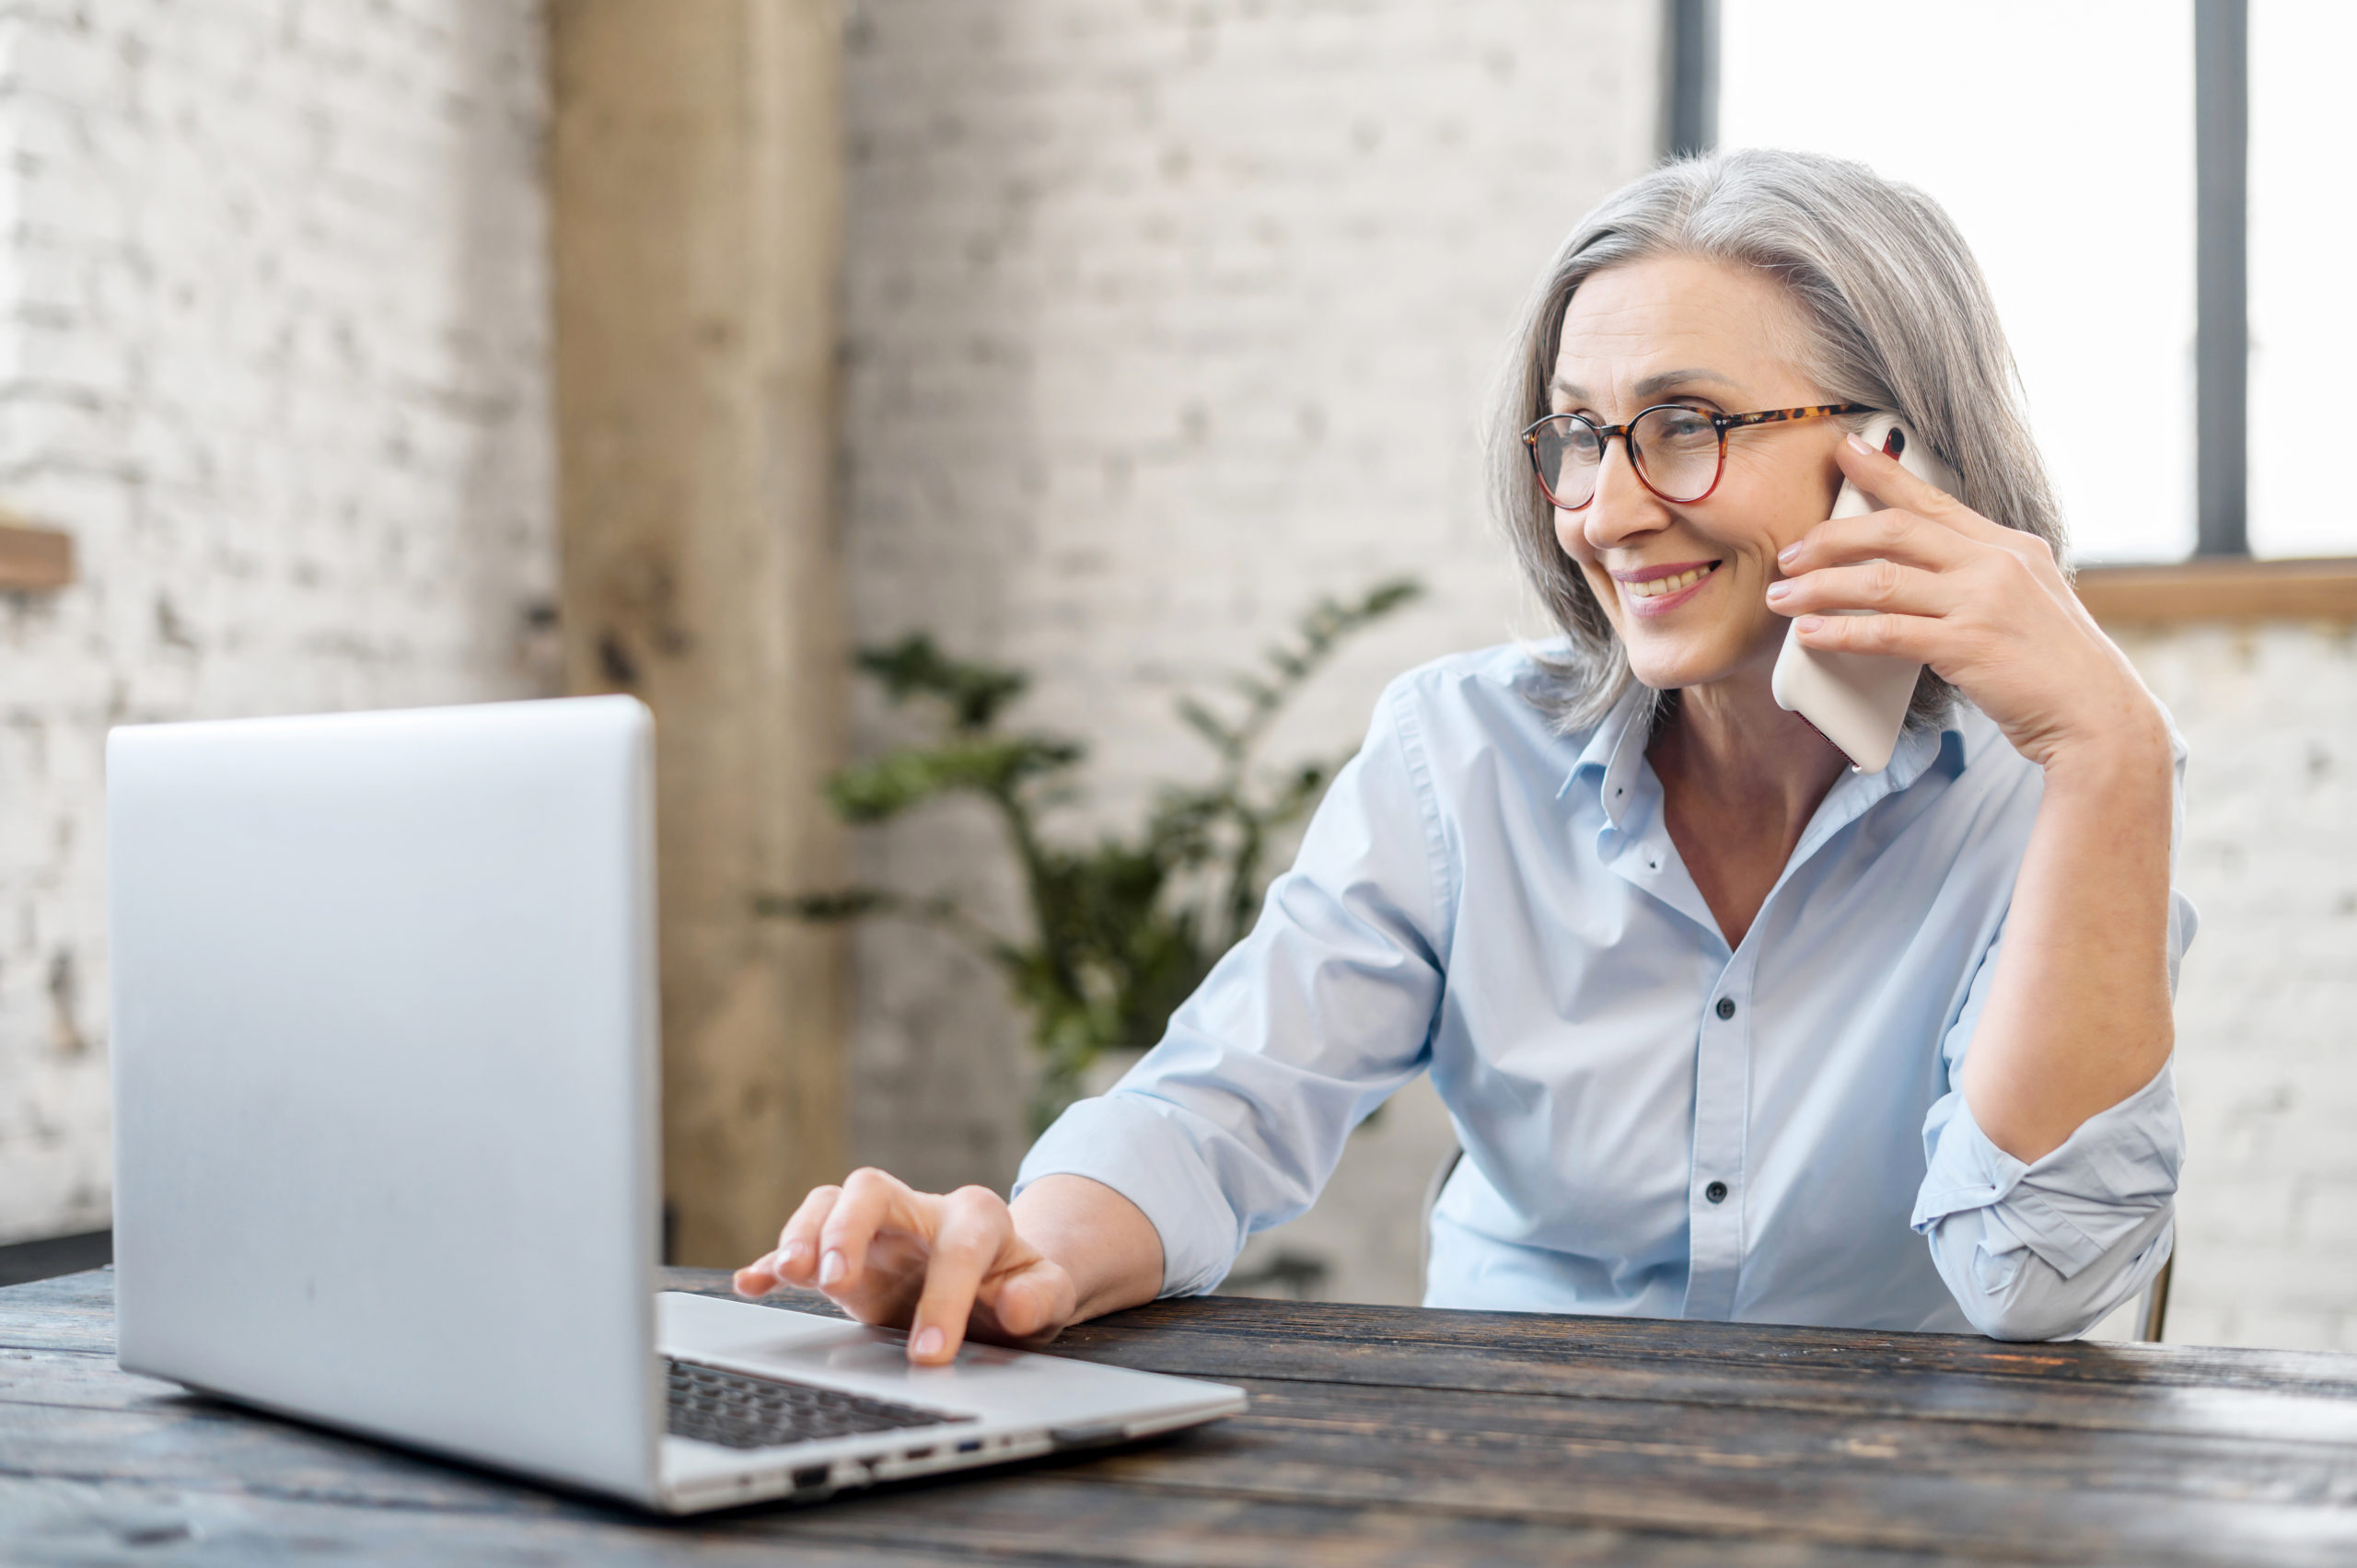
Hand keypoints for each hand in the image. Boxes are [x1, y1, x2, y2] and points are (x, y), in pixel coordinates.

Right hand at [732, 1169, 1078, 1364]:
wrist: (998, 1282)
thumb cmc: (1018, 1287)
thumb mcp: (1047, 1294)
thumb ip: (1040, 1298)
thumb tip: (1014, 1306)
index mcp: (975, 1216)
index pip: (956, 1249)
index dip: (944, 1302)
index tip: (930, 1355)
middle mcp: (917, 1211)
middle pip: (871, 1190)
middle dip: (849, 1230)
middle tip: (837, 1280)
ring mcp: (875, 1231)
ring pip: (828, 1205)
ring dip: (805, 1236)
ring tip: (790, 1272)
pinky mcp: (845, 1257)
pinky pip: (801, 1247)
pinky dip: (773, 1263)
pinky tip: (751, 1282)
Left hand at [1766, 433, 2166, 770]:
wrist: (2098, 716)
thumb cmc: (2055, 667)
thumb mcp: (2027, 601)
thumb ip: (1980, 578)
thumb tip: (1919, 575)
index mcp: (2010, 545)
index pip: (1933, 500)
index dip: (1883, 473)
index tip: (1845, 451)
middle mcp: (1996, 563)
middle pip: (1894, 529)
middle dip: (1832, 536)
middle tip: (1790, 552)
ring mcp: (1982, 602)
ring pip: (1880, 579)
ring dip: (1820, 586)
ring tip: (1782, 597)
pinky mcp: (1968, 645)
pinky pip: (1886, 631)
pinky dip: (1840, 630)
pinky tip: (1809, 634)